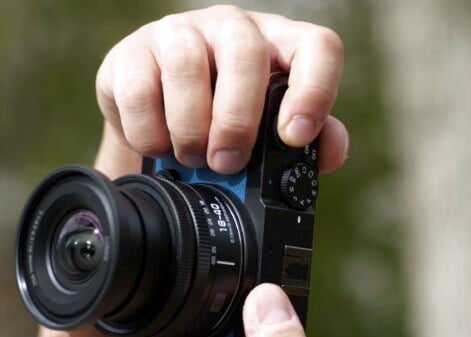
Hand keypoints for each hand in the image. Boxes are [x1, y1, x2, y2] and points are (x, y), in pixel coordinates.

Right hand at [93, 5, 347, 178]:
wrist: (165, 118)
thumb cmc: (234, 121)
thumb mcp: (276, 132)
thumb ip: (314, 142)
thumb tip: (327, 153)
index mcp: (283, 45)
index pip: (318, 47)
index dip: (314, 91)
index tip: (295, 137)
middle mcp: (234, 29)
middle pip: (245, 52)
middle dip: (237, 119)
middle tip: (229, 162)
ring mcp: (182, 33)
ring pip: (187, 65)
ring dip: (191, 127)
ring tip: (195, 158)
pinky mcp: (132, 52)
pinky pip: (139, 90)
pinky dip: (150, 132)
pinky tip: (161, 147)